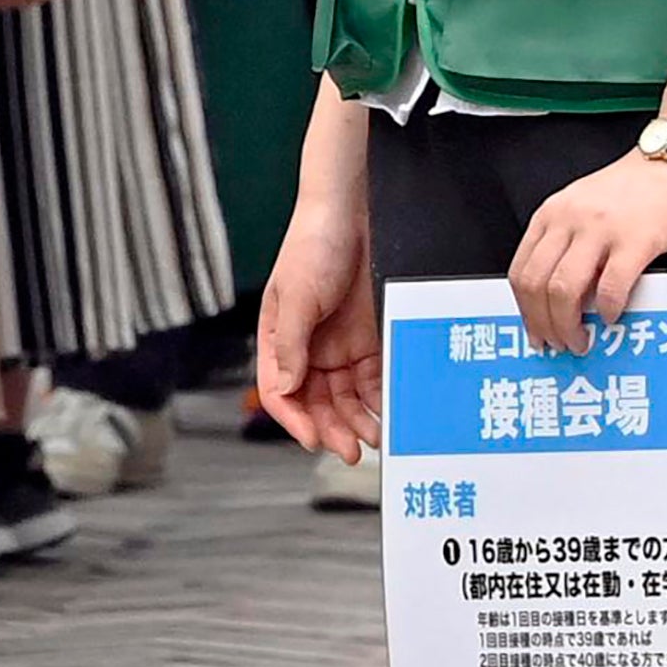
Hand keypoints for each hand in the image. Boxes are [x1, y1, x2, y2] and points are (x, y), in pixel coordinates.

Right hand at [252, 188, 381, 460]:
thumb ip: (291, 344)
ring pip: (343, 398)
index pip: (280, 392)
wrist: (346, 215)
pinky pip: (370, 379)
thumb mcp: (296, 295)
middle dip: (332, 428)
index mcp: (278, 341)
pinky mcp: (363, 341)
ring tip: (376, 438)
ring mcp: (334, 347)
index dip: (294, 420)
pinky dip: (377, 398)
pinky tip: (388, 412)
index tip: (315, 440)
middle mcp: (305, 351)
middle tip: (352, 451)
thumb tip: (288, 388)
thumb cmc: (311, 246)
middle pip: (315, 402)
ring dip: (356, 420)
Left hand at [507, 152, 666, 355]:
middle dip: (542, 324)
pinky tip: (612, 317)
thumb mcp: (583, 206)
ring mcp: (602, 228)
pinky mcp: (637, 238)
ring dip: (568, 324)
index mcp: (552, 214)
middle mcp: (570, 220)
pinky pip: (612, 285)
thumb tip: (556, 295)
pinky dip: (607, 309)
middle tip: (557, 344)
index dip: (524, 309)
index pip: (521, 270)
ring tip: (581, 339)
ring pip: (564, 289)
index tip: (534, 330)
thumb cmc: (636, 187)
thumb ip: (567, 242)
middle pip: (536, 284)